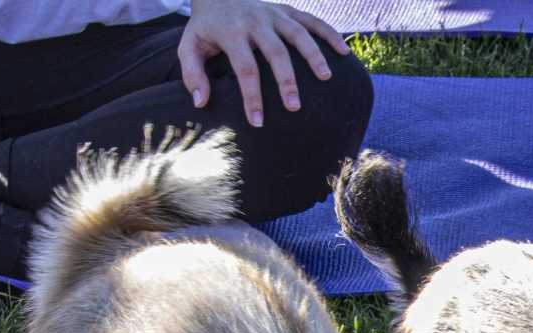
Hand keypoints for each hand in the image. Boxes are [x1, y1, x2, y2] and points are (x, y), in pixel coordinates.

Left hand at [180, 0, 352, 127]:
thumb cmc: (206, 29)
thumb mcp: (189, 46)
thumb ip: (192, 74)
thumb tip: (201, 102)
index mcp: (231, 31)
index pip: (245, 67)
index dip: (252, 96)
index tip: (258, 122)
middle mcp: (255, 20)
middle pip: (275, 52)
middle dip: (286, 80)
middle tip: (295, 108)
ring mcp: (274, 14)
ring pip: (298, 33)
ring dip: (313, 55)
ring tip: (326, 79)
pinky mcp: (287, 11)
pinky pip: (312, 20)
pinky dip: (329, 34)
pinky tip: (344, 53)